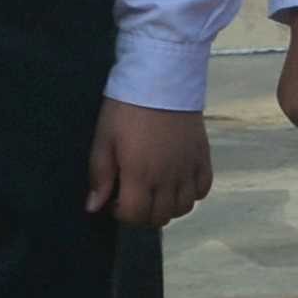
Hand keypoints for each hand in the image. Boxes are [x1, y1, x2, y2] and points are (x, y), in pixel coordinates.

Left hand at [90, 101, 212, 227]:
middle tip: (134, 198)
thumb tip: (94, 207)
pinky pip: (203, 189)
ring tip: (157, 192)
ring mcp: (189, 169)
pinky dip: (192, 194)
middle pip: (160, 217)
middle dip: (143, 215)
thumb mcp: (104, 139)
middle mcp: (168, 178)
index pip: (135, 215)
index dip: (122, 215)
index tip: (115, 201)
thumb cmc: (126, 110)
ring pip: (184, 208)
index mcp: (140, 175)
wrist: (161, 80)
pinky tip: (179, 183)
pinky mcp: (203, 158)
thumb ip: (100, 175)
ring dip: (168, 207)